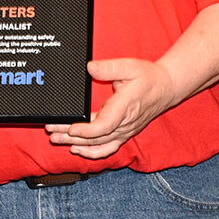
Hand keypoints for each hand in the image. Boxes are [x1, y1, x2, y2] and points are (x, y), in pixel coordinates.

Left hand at [46, 57, 181, 159]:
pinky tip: (77, 150)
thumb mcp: (130, 66)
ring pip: (99, 144)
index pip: (104, 125)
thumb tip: (90, 68)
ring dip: (77, 144)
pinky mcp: (123, 133)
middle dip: (71, 136)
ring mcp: (124, 131)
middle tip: (51, 132)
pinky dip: (92, 152)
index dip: (86, 130)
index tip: (70, 128)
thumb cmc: (148, 77)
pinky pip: (108, 148)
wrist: (167, 88)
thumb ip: (109, 68)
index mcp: (125, 107)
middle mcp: (125, 123)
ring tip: (56, 139)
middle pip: (96, 137)